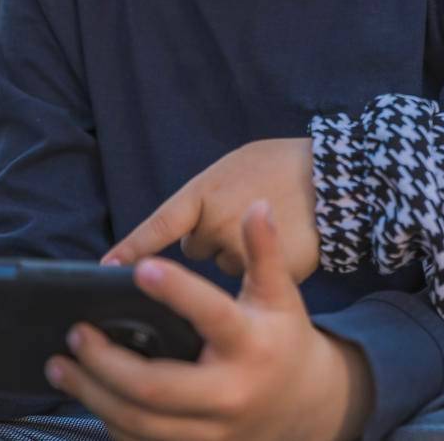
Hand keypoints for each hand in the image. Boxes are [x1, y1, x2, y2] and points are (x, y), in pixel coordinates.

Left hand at [50, 202, 371, 440]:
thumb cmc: (283, 337)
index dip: (176, 291)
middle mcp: (230, 392)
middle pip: (155, 387)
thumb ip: (264, 251)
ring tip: (61, 366)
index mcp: (252, 344)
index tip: (139, 267)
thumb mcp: (280, 293)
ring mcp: (211, 429)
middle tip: (76, 333)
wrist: (305, 402)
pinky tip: (89, 395)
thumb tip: (257, 205)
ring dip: (92, 395)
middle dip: (106, 363)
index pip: (212, 315)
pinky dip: (109, 420)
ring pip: (139, 422)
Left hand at [103, 138, 318, 280]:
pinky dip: (263, 269)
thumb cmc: (284, 164)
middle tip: (239, 218)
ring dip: (237, 254)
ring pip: (224, 266)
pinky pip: (251, 280)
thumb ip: (206, 197)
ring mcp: (242, 253)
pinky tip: (283, 244)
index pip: (159, 225)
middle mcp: (217, 226)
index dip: (131, 249)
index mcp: (206, 194)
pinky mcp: (268, 276)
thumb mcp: (236, 165)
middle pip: (194, 249)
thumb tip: (184, 229)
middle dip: (211, 239)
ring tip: (266, 228)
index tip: (105, 268)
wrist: (337, 177)